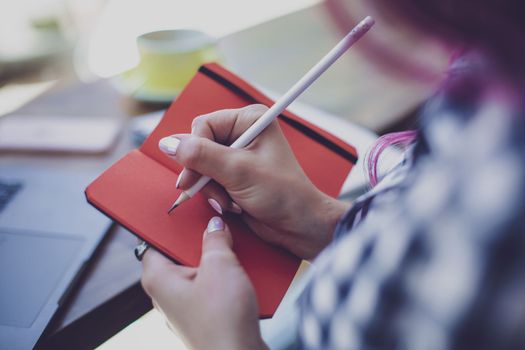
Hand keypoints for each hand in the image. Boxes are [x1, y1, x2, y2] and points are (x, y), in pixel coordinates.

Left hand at [141, 216, 266, 349]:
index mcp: (159, 278)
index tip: (182, 210)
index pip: (152, 240)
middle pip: (179, 253)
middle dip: (201, 241)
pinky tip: (243, 272)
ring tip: (234, 249)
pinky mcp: (204, 315)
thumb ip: (215, 240)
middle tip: (217, 227)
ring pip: (199, 270)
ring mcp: (185, 306)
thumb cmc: (222, 321)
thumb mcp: (221, 266)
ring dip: (218, 260)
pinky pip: (211, 287)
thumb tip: (214, 225)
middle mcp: (167, 293)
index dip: (168, 224)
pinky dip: (225, 278)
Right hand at [159, 104, 349, 259]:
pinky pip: (208, 180)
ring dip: (210, 188)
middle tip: (213, 192)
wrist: (297, 225)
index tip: (193, 177)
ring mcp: (237, 155)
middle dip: (203, 174)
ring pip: (200, 166)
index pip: (203, 125)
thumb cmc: (281, 193)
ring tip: (230, 201)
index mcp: (249, 120)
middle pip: (198, 146)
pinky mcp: (233, 174)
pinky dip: (215, 195)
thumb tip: (167, 143)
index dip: (195, 151)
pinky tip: (232, 205)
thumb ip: (200, 156)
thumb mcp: (238, 171)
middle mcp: (243, 133)